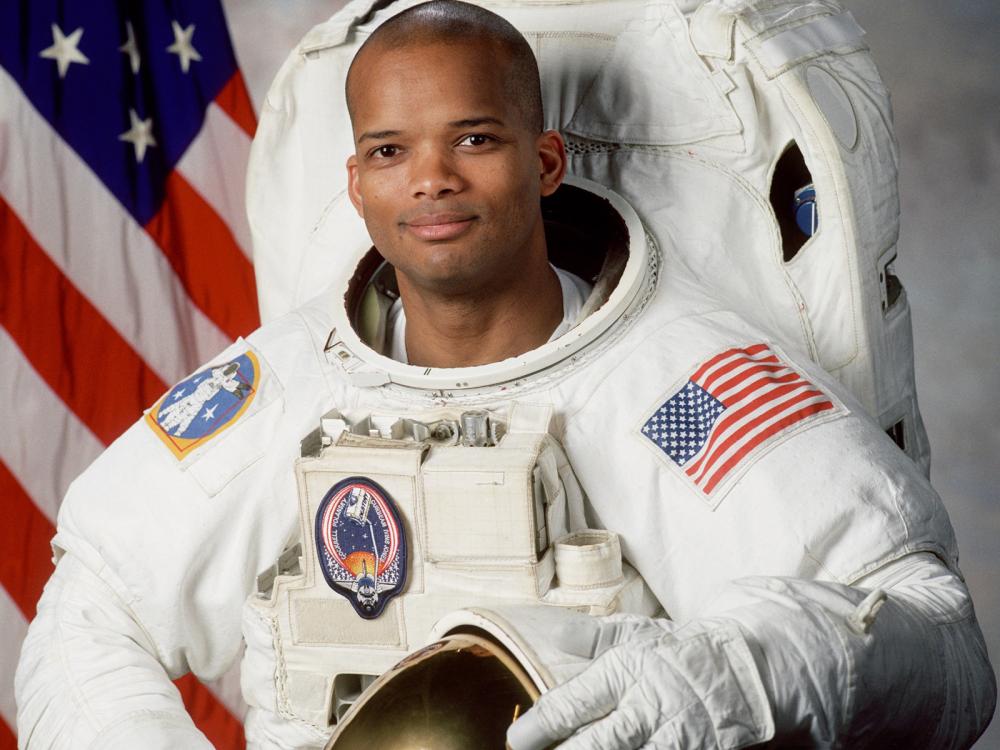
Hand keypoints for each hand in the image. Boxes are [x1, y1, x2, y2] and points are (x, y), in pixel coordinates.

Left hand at [506, 619, 772, 749]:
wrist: (746, 668)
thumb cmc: (677, 652)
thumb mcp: (636, 634)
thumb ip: (593, 638)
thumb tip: (555, 632)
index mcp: (628, 669)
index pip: (576, 701)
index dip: (542, 724)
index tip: (517, 739)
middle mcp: (650, 704)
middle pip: (601, 742)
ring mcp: (677, 735)